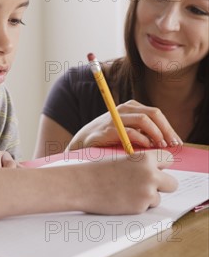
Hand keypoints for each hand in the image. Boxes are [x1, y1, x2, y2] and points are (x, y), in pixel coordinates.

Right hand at [68, 100, 182, 149]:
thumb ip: (142, 133)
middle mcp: (123, 109)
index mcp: (130, 107)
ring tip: (161, 147)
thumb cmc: (106, 142)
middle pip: (153, 114)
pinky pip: (130, 131)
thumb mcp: (126, 133)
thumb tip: (166, 142)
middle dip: (166, 130)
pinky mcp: (108, 130)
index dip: (169, 128)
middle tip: (173, 145)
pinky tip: (146, 149)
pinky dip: (141, 140)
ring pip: (144, 119)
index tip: (177, 143)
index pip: (156, 113)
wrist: (80, 146)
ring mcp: (115, 118)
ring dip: (156, 134)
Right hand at [74, 149, 177, 213]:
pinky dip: (137, 206)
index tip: (157, 169)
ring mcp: (147, 192)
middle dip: (163, 185)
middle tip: (149, 185)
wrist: (83, 184)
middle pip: (173, 183)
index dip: (162, 165)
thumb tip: (156, 170)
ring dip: (147, 197)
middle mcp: (150, 174)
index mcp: (145, 158)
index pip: (168, 159)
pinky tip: (123, 199)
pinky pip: (147, 208)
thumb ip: (140, 164)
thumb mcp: (122, 159)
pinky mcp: (140, 207)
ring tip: (127, 192)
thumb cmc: (99, 170)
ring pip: (159, 197)